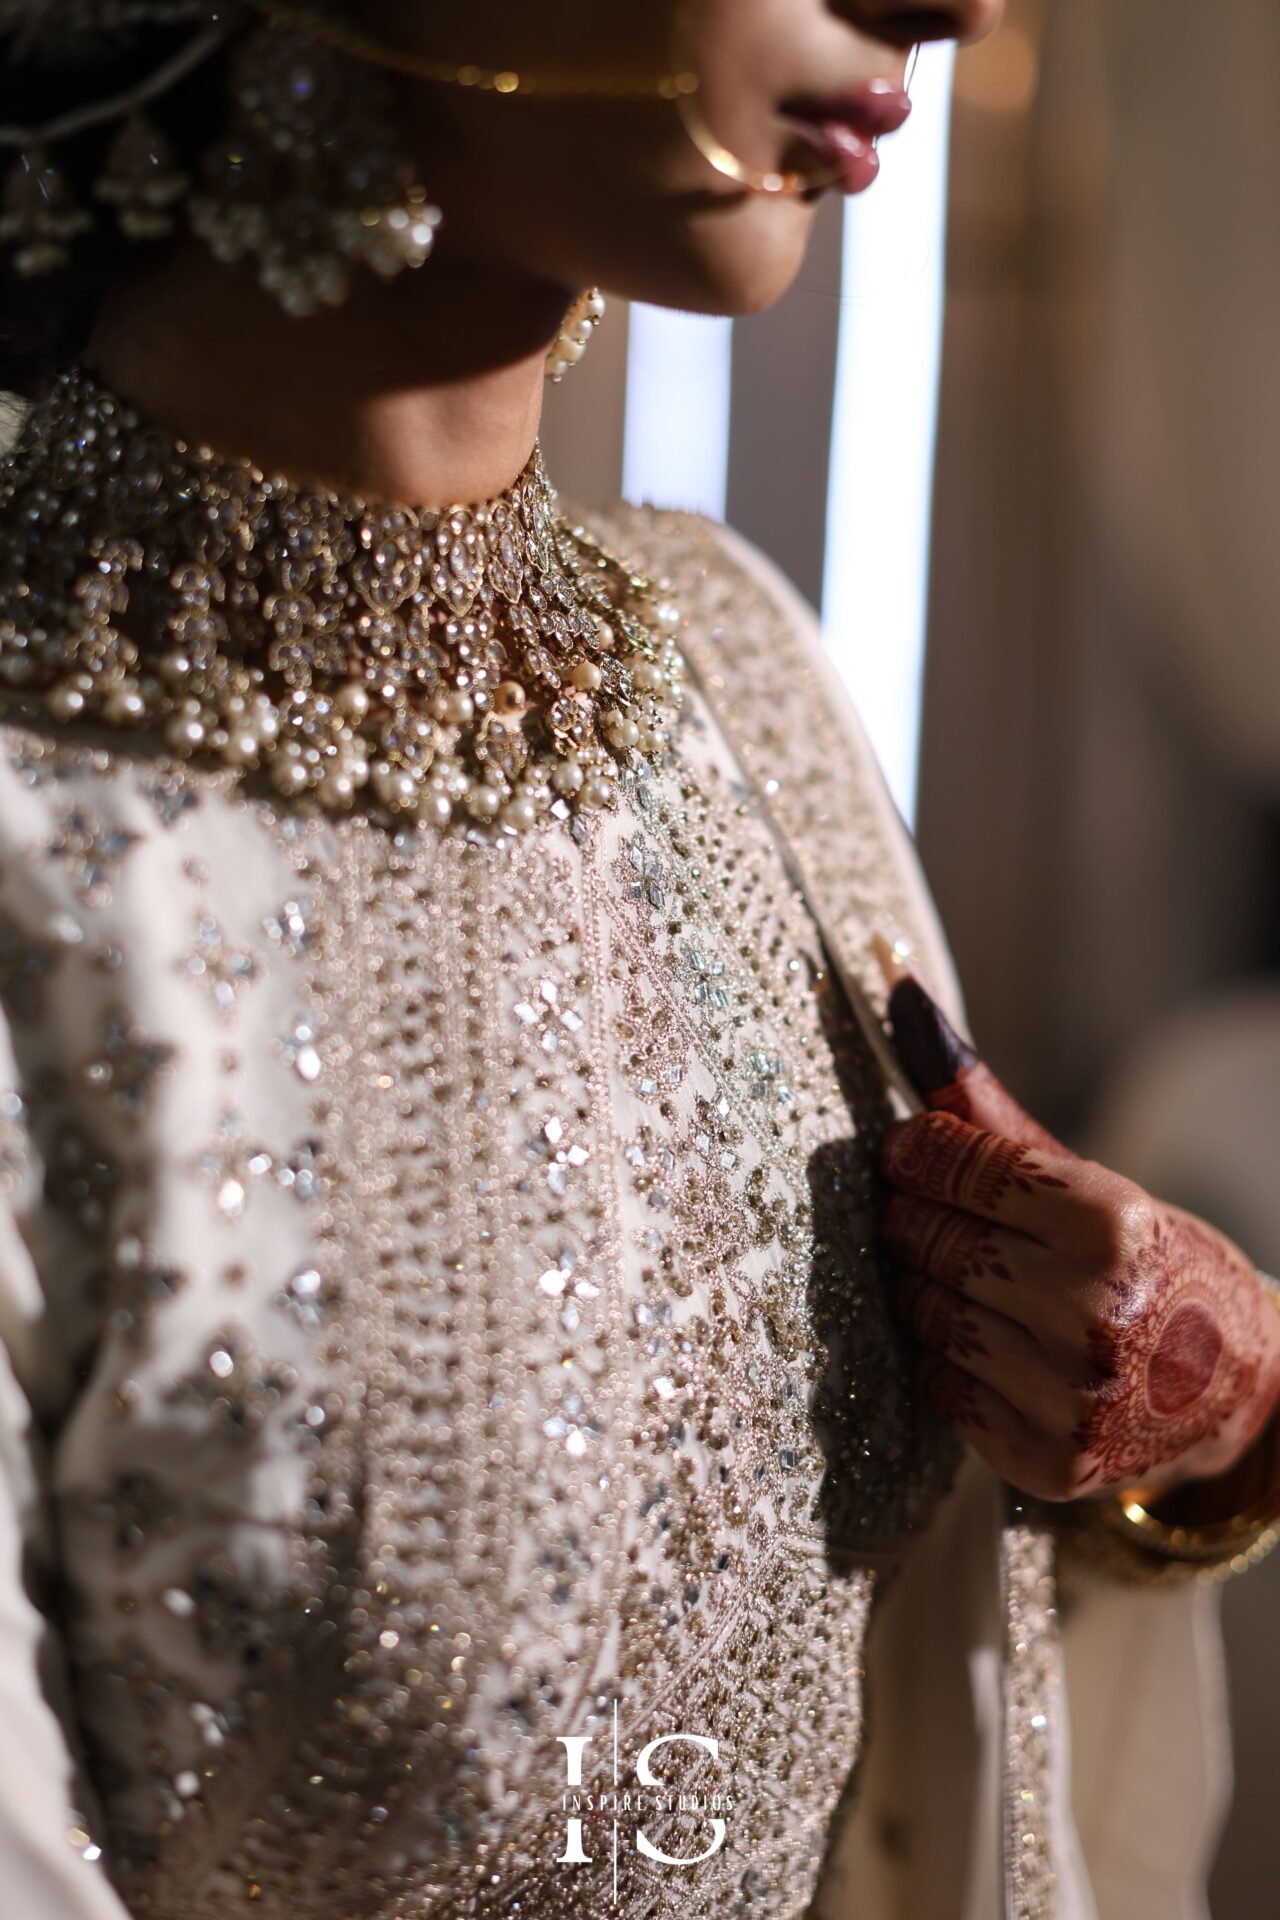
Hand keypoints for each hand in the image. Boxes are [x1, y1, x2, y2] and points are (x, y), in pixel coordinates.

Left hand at [878, 977, 1279, 1503]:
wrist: (1232, 1388)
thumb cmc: (1148, 1264)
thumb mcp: (1086, 1181)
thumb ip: (983, 1109)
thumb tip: (898, 992)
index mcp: (1109, 1220)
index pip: (954, 1165)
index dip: (915, 1150)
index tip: (910, 1150)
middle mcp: (1091, 1308)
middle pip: (928, 1238)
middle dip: (910, 1216)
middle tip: (926, 1212)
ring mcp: (1068, 1393)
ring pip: (921, 1312)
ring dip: (921, 1288)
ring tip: (963, 1277)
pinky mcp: (1046, 1459)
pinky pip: (937, 1387)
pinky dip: (942, 1358)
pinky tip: (984, 1341)